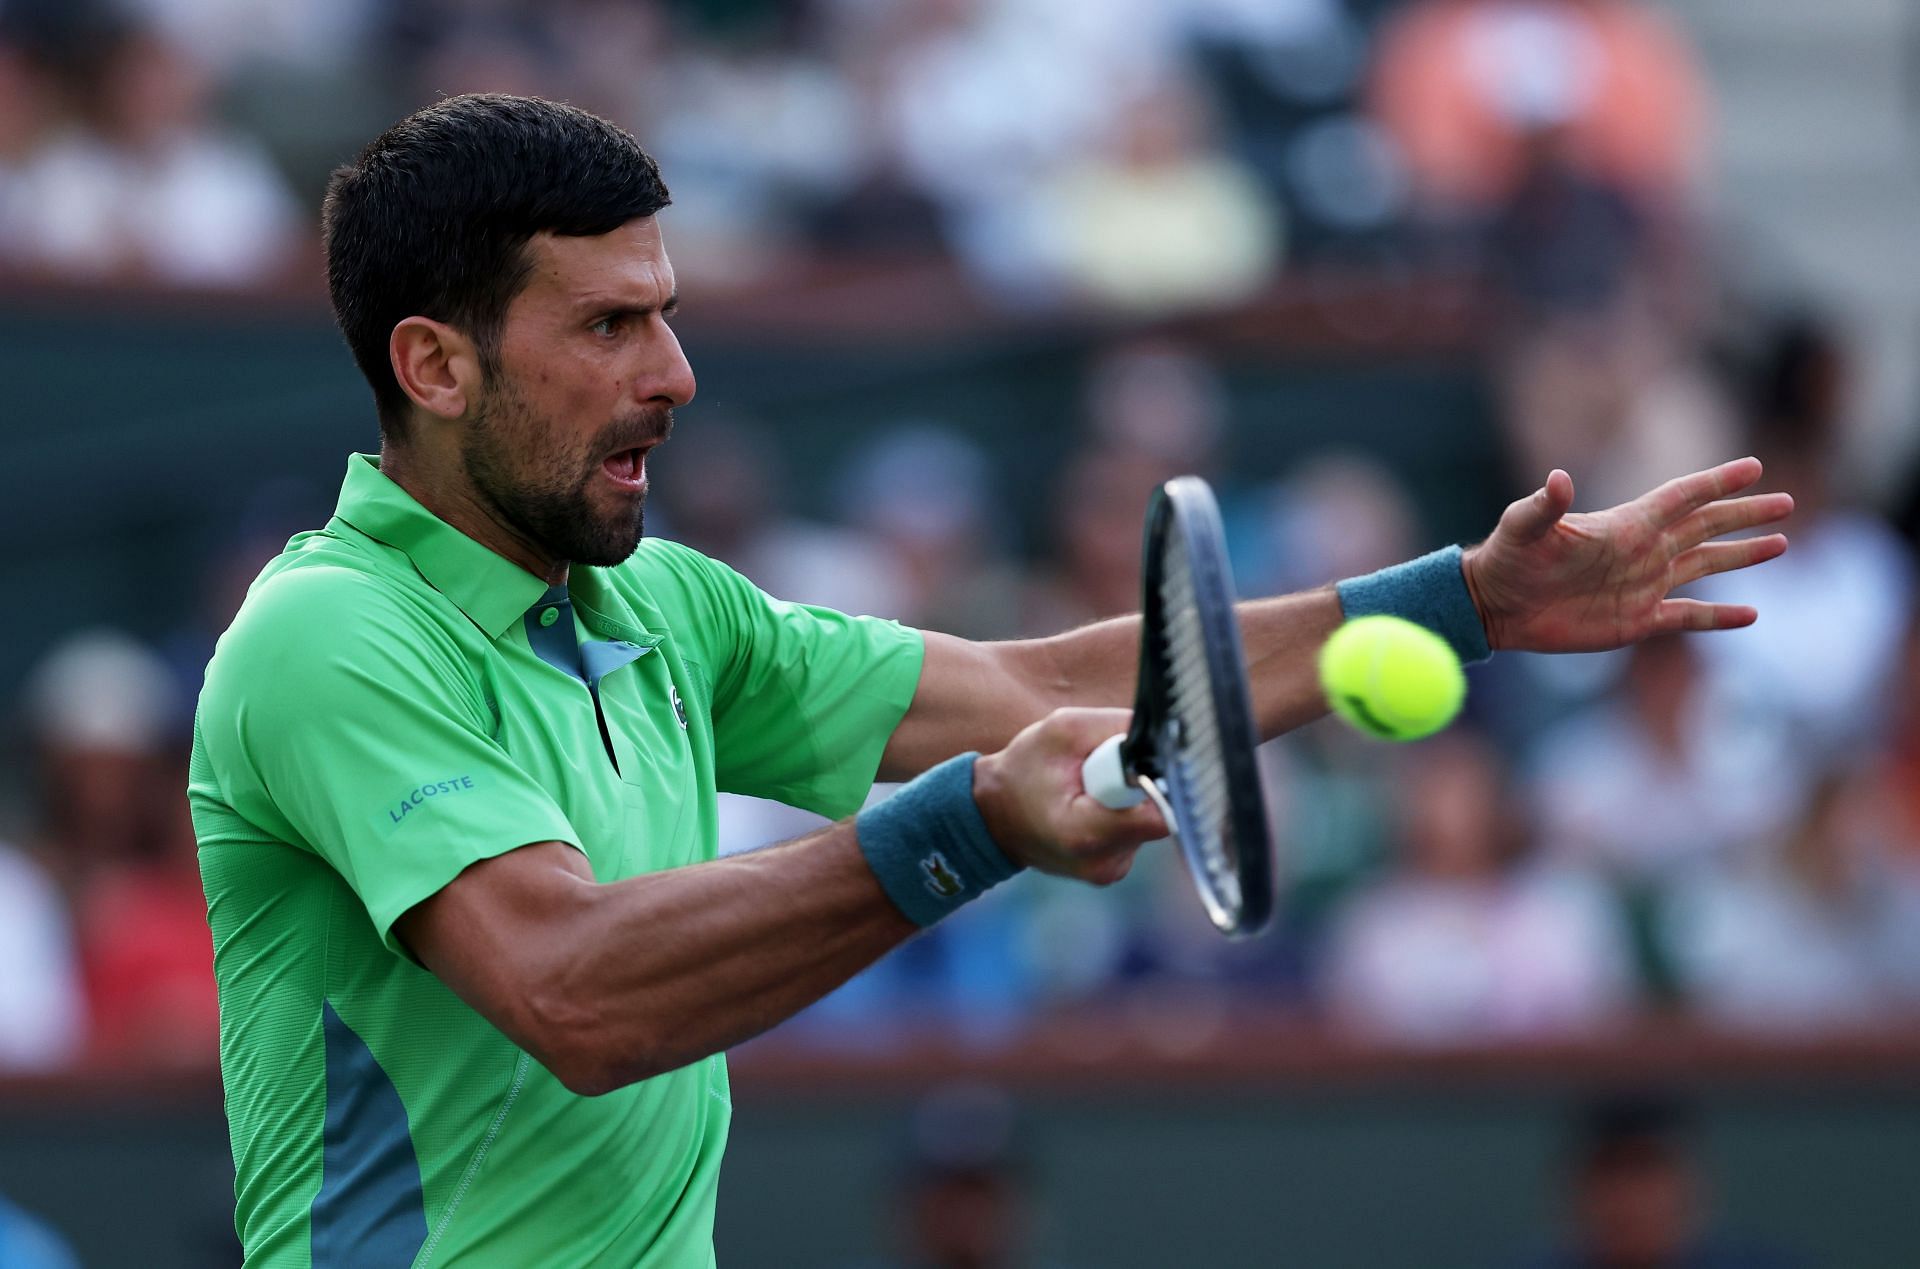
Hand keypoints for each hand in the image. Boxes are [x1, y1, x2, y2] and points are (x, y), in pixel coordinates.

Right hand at [971, 707, 1168, 885]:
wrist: (994, 816)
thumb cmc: (1023, 771)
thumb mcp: (1063, 730)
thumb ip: (1117, 727)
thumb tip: (1165, 733)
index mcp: (1086, 834)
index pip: (1161, 812)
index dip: (1158, 778)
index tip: (1137, 761)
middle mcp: (1104, 862)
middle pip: (1159, 811)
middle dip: (1138, 782)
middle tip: (1101, 771)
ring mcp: (1111, 870)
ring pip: (1150, 818)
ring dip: (1129, 796)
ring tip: (1091, 789)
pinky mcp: (1115, 868)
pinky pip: (1139, 830)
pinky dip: (1123, 811)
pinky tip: (1094, 804)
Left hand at [1461, 457, 1792, 652]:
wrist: (1495, 606)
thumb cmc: (1507, 559)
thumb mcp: (1523, 527)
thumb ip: (1544, 505)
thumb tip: (1557, 479)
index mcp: (1625, 525)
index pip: (1682, 497)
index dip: (1716, 482)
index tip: (1754, 466)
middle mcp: (1643, 551)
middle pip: (1705, 526)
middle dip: (1744, 513)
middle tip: (1784, 501)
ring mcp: (1643, 585)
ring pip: (1705, 566)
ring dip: (1742, 556)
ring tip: (1781, 543)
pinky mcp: (1637, 620)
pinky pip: (1688, 616)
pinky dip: (1719, 617)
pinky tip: (1750, 615)